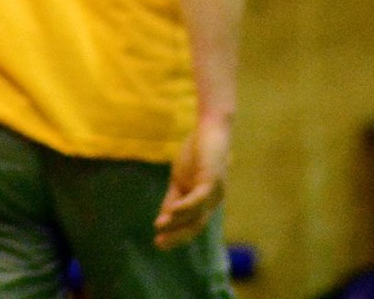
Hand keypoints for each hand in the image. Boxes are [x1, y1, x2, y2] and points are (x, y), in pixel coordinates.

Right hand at [153, 118, 230, 250]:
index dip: (176, 235)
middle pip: (196, 225)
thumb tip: (163, 217)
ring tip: (159, 226)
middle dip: (178, 236)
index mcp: (207, 201)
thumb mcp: (180, 179)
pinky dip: (185, 207)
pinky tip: (171, 212)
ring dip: (177, 222)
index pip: (192, 224)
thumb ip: (173, 198)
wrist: (209, 129)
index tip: (158, 242)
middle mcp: (214, 200)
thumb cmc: (197, 152)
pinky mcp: (212, 178)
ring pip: (197, 214)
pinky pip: (199, 198)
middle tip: (159, 243)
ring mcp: (215, 191)